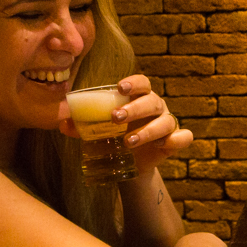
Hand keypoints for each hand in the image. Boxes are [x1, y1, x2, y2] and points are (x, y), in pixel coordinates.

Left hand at [59, 75, 191, 174]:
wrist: (129, 163)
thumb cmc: (114, 137)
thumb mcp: (97, 132)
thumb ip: (82, 126)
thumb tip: (62, 124)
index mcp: (139, 98)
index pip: (142, 83)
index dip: (133, 83)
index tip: (120, 87)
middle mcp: (156, 107)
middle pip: (151, 101)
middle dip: (134, 108)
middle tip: (115, 118)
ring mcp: (167, 123)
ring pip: (165, 121)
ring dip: (148, 130)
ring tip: (128, 141)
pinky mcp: (174, 141)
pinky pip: (184, 137)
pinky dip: (177, 139)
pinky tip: (164, 144)